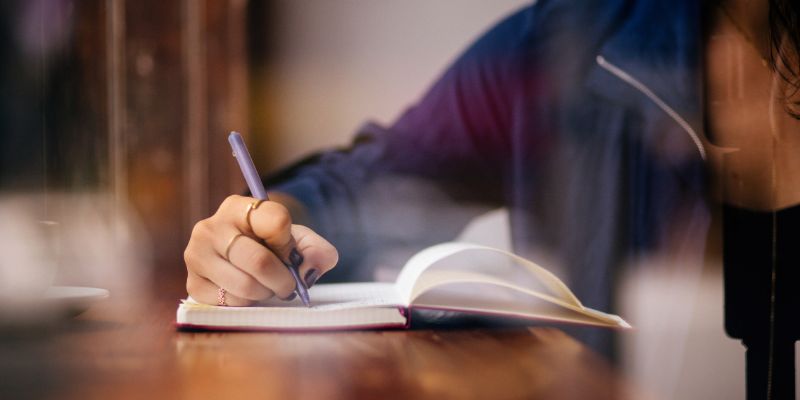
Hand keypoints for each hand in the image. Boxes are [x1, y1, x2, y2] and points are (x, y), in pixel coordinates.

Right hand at [184, 194, 337, 305]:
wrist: (244, 258)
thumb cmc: (274, 247)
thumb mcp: (300, 241)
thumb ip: (317, 252)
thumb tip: (307, 271)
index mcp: (239, 207)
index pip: (276, 221)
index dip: (290, 244)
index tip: (290, 253)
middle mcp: (211, 227)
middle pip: (259, 262)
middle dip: (282, 280)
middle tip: (287, 285)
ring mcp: (196, 255)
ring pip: (244, 286)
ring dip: (265, 293)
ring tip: (265, 286)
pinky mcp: (192, 283)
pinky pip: (230, 302)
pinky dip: (246, 303)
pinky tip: (246, 292)